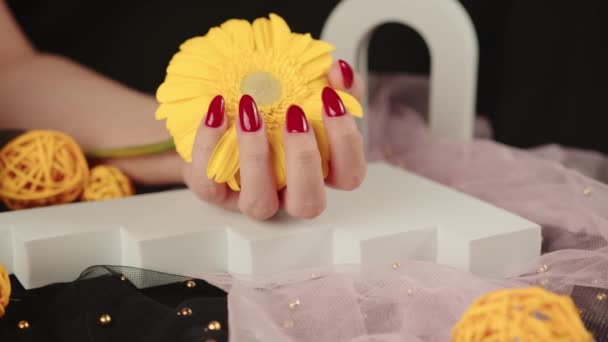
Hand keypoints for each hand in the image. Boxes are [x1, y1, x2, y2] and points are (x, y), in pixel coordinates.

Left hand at [182, 60, 365, 219]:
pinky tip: (216, 111)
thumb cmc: (274, 111)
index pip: (349, 175)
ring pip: (259, 203)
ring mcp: (250, 197)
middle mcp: (287, 192)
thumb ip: (334, 86)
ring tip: (250, 110)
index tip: (329, 98)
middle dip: (305, 158)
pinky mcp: (214, 193)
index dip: (346, 142)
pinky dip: (210, 146)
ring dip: (256, 157)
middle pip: (309, 204)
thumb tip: (340, 71)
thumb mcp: (309, 94)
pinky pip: (210, 184)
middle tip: (295, 114)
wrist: (219, 115)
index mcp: (318, 172)